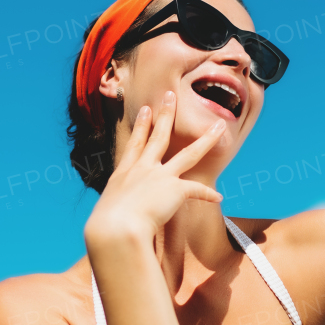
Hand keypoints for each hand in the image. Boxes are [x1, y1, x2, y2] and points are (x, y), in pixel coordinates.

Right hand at [84, 90, 224, 246]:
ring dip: (206, 139)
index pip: (136, 144)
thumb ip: (114, 211)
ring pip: (189, 154)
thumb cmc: (106, 228)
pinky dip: (206, 194)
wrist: (115, 228)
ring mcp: (160, 177)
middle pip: (159, 137)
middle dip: (165, 115)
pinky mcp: (174, 190)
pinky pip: (196, 190)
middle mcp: (143, 170)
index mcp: (125, 174)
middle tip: (170, 95)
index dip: (142, 126)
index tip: (146, 109)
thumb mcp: (107, 213)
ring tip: (219, 126)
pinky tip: (217, 195)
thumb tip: (108, 225)